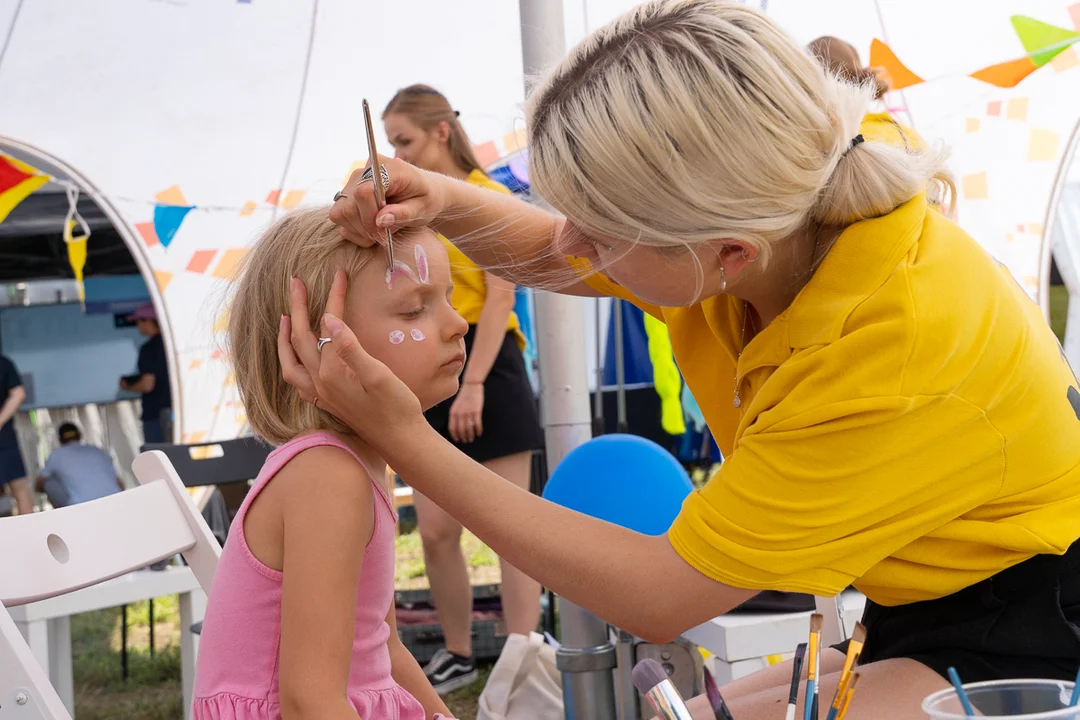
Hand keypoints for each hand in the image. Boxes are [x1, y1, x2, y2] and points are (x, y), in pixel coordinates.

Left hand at [278, 270, 426, 452]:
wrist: (401, 441)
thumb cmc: (396, 408)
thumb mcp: (378, 375)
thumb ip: (351, 348)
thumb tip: (329, 320)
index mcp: (332, 372)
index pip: (328, 325)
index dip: (333, 297)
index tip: (339, 274)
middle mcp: (320, 383)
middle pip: (300, 338)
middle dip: (298, 307)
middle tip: (296, 282)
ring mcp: (322, 394)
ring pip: (291, 362)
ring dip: (285, 338)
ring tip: (285, 318)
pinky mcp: (328, 402)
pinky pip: (298, 380)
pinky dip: (292, 363)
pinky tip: (299, 357)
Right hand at [329, 156, 447, 246]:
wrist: (426, 192)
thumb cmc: (427, 199)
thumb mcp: (422, 209)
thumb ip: (403, 214)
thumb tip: (380, 220)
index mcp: (387, 168)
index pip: (364, 191)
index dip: (370, 217)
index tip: (384, 233)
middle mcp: (365, 169)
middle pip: (349, 205)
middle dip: (365, 227)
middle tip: (384, 236)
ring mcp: (354, 180)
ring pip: (340, 212)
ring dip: (359, 230)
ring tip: (379, 233)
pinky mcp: (348, 192)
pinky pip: (338, 215)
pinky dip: (353, 228)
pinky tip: (371, 229)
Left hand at [448, 382, 483, 443]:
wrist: (471, 385)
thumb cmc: (464, 395)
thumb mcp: (456, 405)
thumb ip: (455, 415)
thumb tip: (457, 426)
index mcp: (453, 412)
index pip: (452, 428)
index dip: (455, 436)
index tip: (457, 440)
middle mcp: (459, 414)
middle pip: (461, 430)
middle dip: (463, 437)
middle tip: (466, 441)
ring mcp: (468, 413)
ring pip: (469, 429)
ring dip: (470, 435)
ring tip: (472, 439)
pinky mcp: (476, 411)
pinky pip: (477, 424)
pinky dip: (478, 430)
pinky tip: (479, 433)